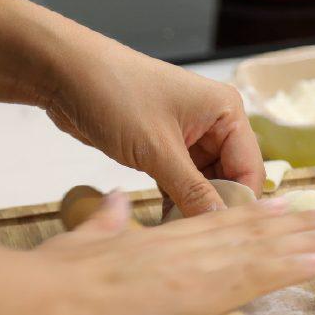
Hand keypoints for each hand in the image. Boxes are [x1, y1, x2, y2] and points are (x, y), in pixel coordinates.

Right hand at [27, 192, 314, 314]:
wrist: (48, 297)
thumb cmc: (58, 277)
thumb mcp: (84, 238)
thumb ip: (106, 221)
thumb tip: (115, 202)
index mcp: (162, 236)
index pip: (219, 217)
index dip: (256, 212)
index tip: (284, 206)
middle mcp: (188, 245)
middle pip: (253, 228)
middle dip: (298, 223)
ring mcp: (198, 266)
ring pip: (266, 246)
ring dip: (309, 239)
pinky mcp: (204, 293)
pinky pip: (260, 274)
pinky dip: (294, 264)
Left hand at [41, 21, 263, 216]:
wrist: (65, 73)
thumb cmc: (114, 95)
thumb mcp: (157, 149)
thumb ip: (192, 190)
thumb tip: (218, 223)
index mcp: (226, 111)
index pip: (250, 169)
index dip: (238, 204)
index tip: (223, 238)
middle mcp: (213, 122)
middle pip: (229, 178)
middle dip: (213, 207)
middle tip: (197, 241)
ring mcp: (188, 135)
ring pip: (203, 183)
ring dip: (192, 206)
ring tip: (180, 235)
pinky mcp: (163, 146)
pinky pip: (180, 181)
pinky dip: (175, 200)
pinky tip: (166, 223)